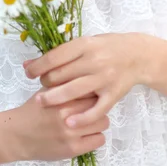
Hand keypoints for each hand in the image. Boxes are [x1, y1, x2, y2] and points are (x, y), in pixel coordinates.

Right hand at [12, 89, 108, 161]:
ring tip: (89, 122)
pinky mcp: (73, 149)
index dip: (91, 90)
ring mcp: (71, 133)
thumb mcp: (45, 91)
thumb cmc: (33, 110)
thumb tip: (85, 75)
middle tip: (90, 108)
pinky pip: (99, 140)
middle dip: (97, 105)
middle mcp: (67, 113)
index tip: (89, 93)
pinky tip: (86, 135)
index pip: (90, 88)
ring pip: (103, 122)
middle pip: (99, 104)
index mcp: (61, 96)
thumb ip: (64, 84)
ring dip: (98, 121)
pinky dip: (95, 136)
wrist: (17, 135)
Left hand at [23, 33, 145, 129]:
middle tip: (41, 86)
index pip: (55, 57)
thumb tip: (30, 64)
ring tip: (41, 102)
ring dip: (53, 98)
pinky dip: (82, 118)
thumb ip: (61, 54)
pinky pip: (96, 109)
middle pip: (61, 74)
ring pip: (73, 91)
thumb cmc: (106, 48)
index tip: (28, 72)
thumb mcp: (84, 43)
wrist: (138, 55)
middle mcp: (94, 60)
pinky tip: (69, 122)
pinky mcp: (113, 94)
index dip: (38, 66)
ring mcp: (104, 78)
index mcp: (85, 44)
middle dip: (45, 82)